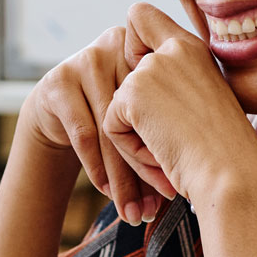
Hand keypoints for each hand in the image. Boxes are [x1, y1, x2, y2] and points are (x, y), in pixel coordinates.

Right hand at [19, 25, 169, 224]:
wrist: (60, 109)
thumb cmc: (116, 114)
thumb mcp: (144, 109)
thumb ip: (169, 126)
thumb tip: (199, 180)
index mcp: (149, 48)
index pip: (164, 100)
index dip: (172, 143)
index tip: (178, 184)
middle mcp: (117, 46)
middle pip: (137, 115)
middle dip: (149, 167)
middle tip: (161, 205)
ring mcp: (84, 60)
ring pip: (111, 128)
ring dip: (123, 176)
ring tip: (134, 210)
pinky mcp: (58, 82)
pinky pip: (84, 132)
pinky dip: (97, 167)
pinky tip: (107, 192)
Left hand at [103, 4, 256, 206]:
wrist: (232, 174)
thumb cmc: (225, 152)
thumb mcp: (204, 102)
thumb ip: (173, 83)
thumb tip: (131, 89)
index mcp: (192, 48)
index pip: (140, 15)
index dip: (131, 47)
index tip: (152, 87)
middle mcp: (173, 48)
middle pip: (121, 70)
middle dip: (134, 112)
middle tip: (171, 137)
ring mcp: (152, 68)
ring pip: (116, 106)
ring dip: (137, 137)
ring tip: (173, 151)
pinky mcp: (133, 93)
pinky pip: (111, 126)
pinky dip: (131, 150)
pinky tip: (162, 156)